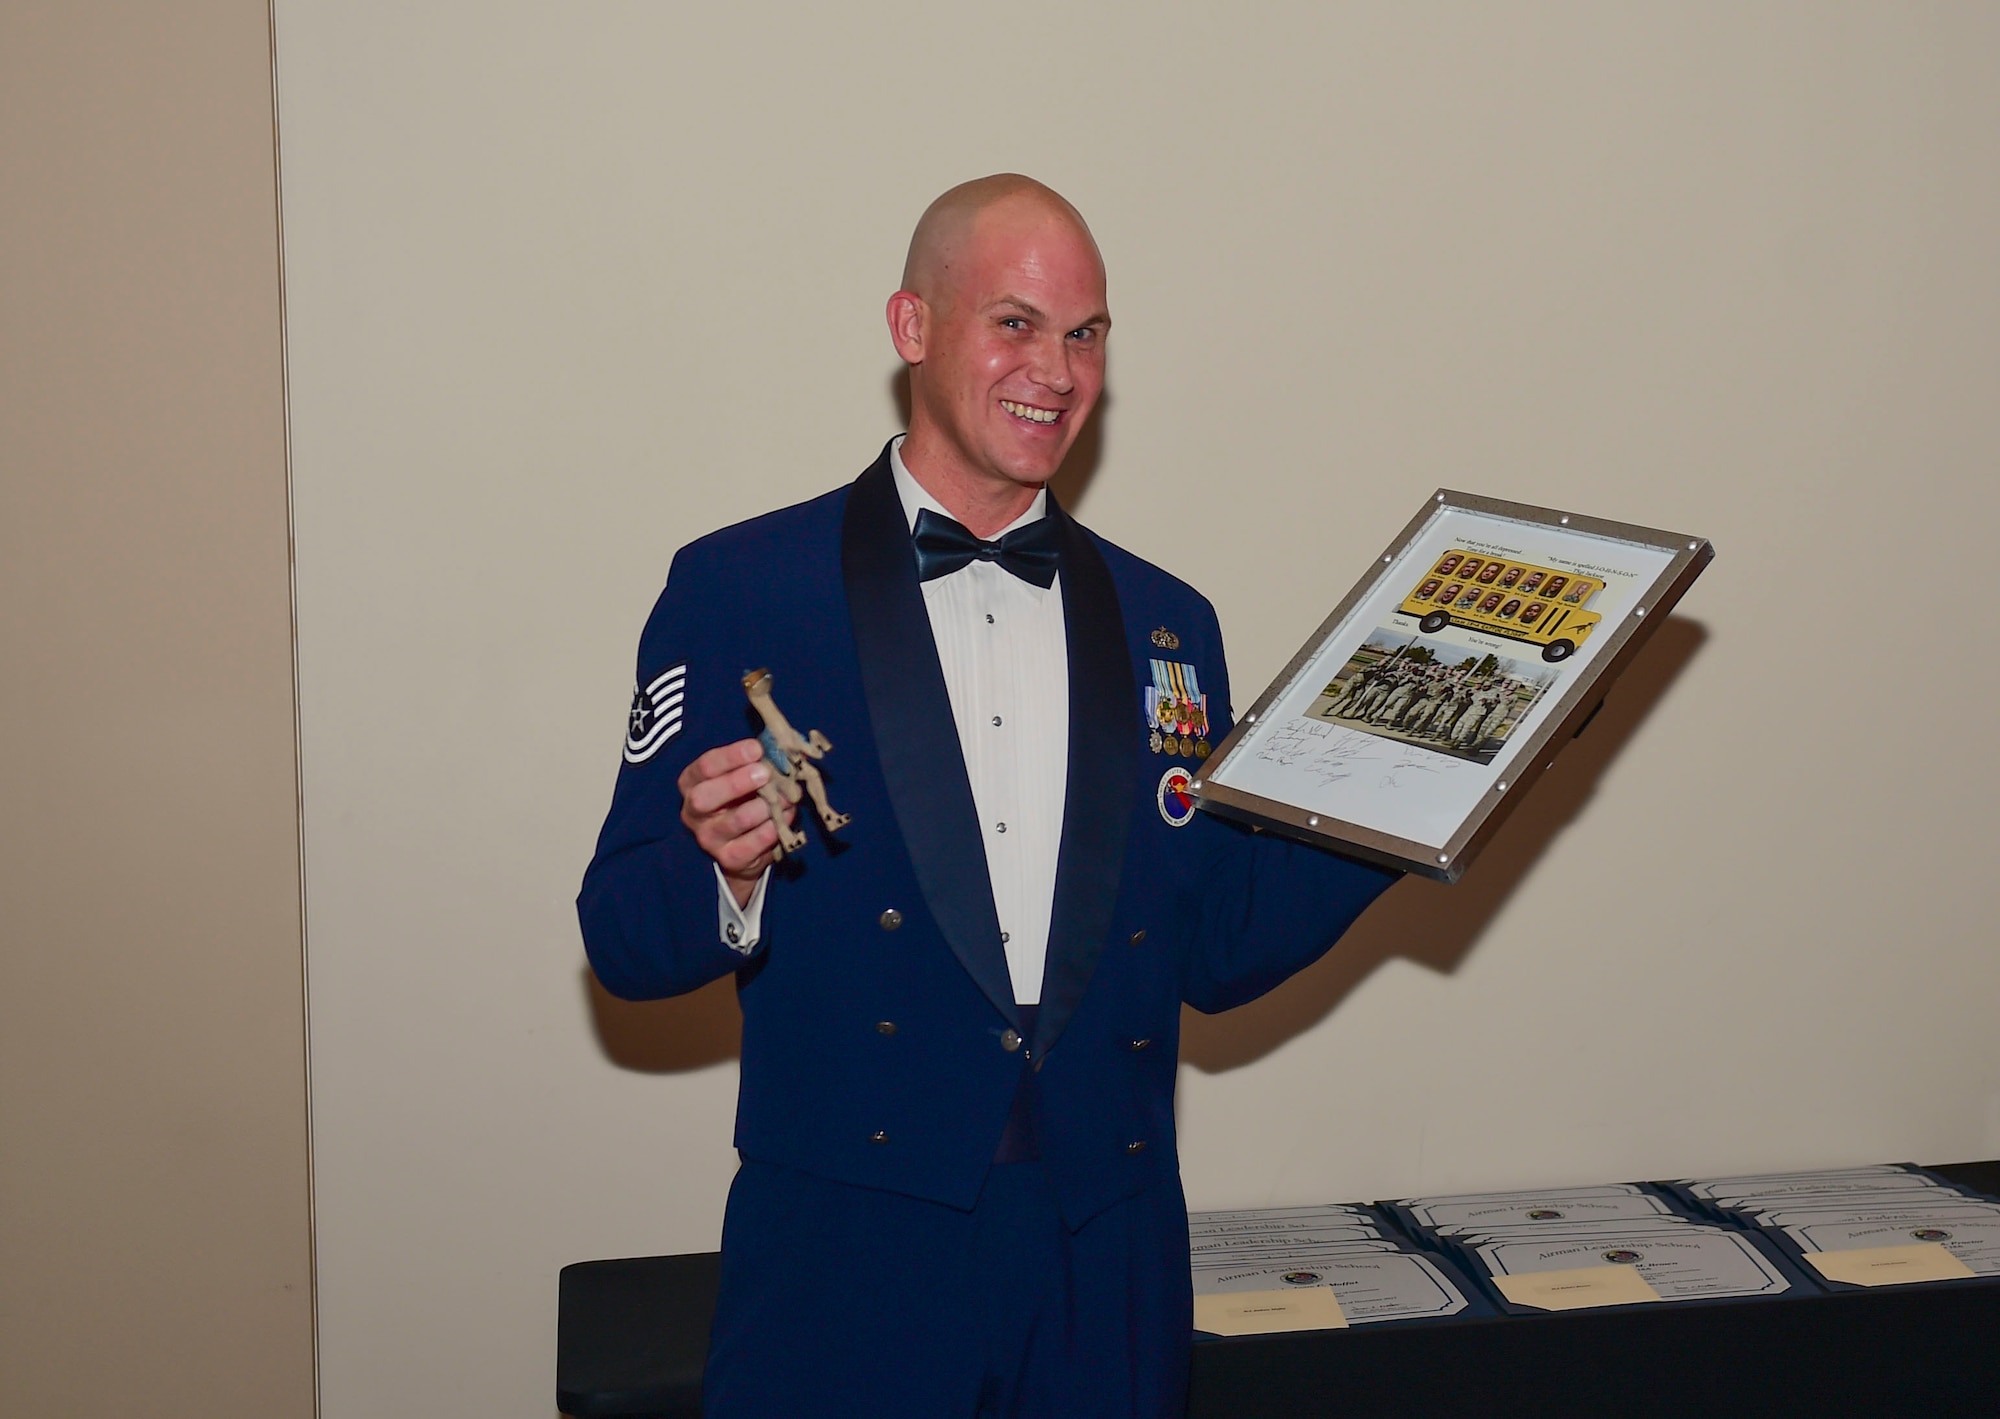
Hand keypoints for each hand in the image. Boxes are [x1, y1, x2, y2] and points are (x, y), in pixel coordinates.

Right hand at [679, 739, 793, 906]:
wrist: (742, 844)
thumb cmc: (742, 798)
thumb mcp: (741, 776)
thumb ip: (754, 762)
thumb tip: (779, 749)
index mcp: (692, 783)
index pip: (705, 767)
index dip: (731, 756)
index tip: (756, 748)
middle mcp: (693, 812)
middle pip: (704, 797)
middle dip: (736, 783)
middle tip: (765, 773)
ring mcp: (709, 838)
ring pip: (736, 820)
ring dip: (765, 805)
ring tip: (786, 796)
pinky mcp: (730, 858)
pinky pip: (754, 842)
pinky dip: (775, 826)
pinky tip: (785, 815)